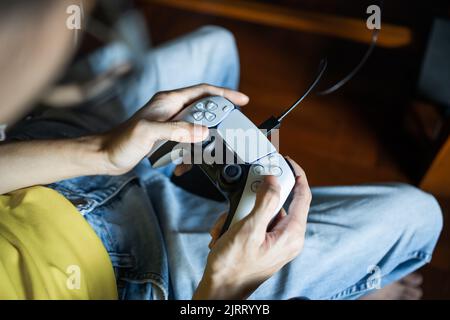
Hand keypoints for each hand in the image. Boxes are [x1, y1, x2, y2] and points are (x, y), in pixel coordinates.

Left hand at [99, 84, 248, 174]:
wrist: (106, 156)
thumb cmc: (121, 141)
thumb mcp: (149, 133)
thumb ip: (177, 130)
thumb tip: (204, 131)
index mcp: (169, 101)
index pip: (203, 91)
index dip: (224, 94)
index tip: (242, 100)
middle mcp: (172, 109)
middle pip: (205, 111)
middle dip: (216, 126)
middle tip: (225, 138)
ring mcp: (170, 123)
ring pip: (198, 130)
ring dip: (201, 147)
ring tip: (197, 159)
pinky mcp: (168, 137)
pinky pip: (187, 144)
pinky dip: (189, 156)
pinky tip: (182, 167)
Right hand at [193, 159, 310, 299]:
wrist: (220, 289)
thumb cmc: (232, 266)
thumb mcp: (248, 229)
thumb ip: (264, 202)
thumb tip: (274, 180)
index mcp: (291, 235)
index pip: (303, 196)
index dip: (297, 175)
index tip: (288, 162)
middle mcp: (287, 238)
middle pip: (277, 203)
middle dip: (253, 200)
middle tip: (238, 205)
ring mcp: (275, 242)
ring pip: (261, 212)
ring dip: (240, 214)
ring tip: (226, 227)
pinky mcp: (263, 244)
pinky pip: (254, 223)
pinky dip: (237, 223)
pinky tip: (225, 233)